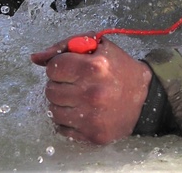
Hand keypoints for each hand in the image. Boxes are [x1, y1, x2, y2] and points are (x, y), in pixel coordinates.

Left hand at [31, 36, 151, 143]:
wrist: (146, 97)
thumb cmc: (119, 68)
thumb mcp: (98, 46)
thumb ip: (65, 47)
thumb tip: (35, 58)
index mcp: (94, 67)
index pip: (53, 68)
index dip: (60, 66)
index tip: (71, 68)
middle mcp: (92, 93)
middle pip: (50, 90)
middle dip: (60, 84)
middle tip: (75, 83)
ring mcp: (92, 117)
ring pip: (52, 111)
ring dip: (62, 103)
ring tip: (78, 97)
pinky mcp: (92, 135)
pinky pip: (61, 128)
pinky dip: (67, 120)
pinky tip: (82, 112)